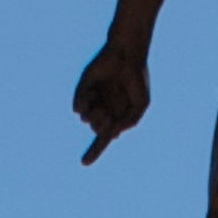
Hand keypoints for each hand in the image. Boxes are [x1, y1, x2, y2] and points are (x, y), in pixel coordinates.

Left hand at [73, 40, 150, 158]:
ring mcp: (92, 99)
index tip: (83, 163)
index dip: (94, 151)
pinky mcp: (83, 88)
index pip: (103, 138)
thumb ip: (130, 122)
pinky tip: (93, 97)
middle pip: (96, 129)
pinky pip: (77, 107)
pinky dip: (83, 106)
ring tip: (101, 107)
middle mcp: (102, 108)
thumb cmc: (137, 78)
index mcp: (115, 115)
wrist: (127, 54)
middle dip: (101, 127)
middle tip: (108, 116)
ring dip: (93, 118)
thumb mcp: (140, 105)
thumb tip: (112, 134)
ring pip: (86, 119)